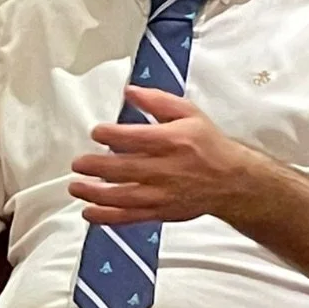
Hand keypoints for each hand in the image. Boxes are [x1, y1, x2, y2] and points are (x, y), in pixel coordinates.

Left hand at [68, 86, 263, 224]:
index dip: (112, 134)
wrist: (232, 181)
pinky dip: (108, 217)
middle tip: (77, 163)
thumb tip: (129, 90)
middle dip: (96, 166)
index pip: (137, 138)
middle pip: (125, 169)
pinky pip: (131, 216)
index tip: (96, 131)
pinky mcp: (161, 211)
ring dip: (96, 193)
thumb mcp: (188, 113)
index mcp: (173, 141)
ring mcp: (163, 194)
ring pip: (124, 196)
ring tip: (75, 187)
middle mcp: (167, 169)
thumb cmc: (206, 143)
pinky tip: (88, 212)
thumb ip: (157, 100)